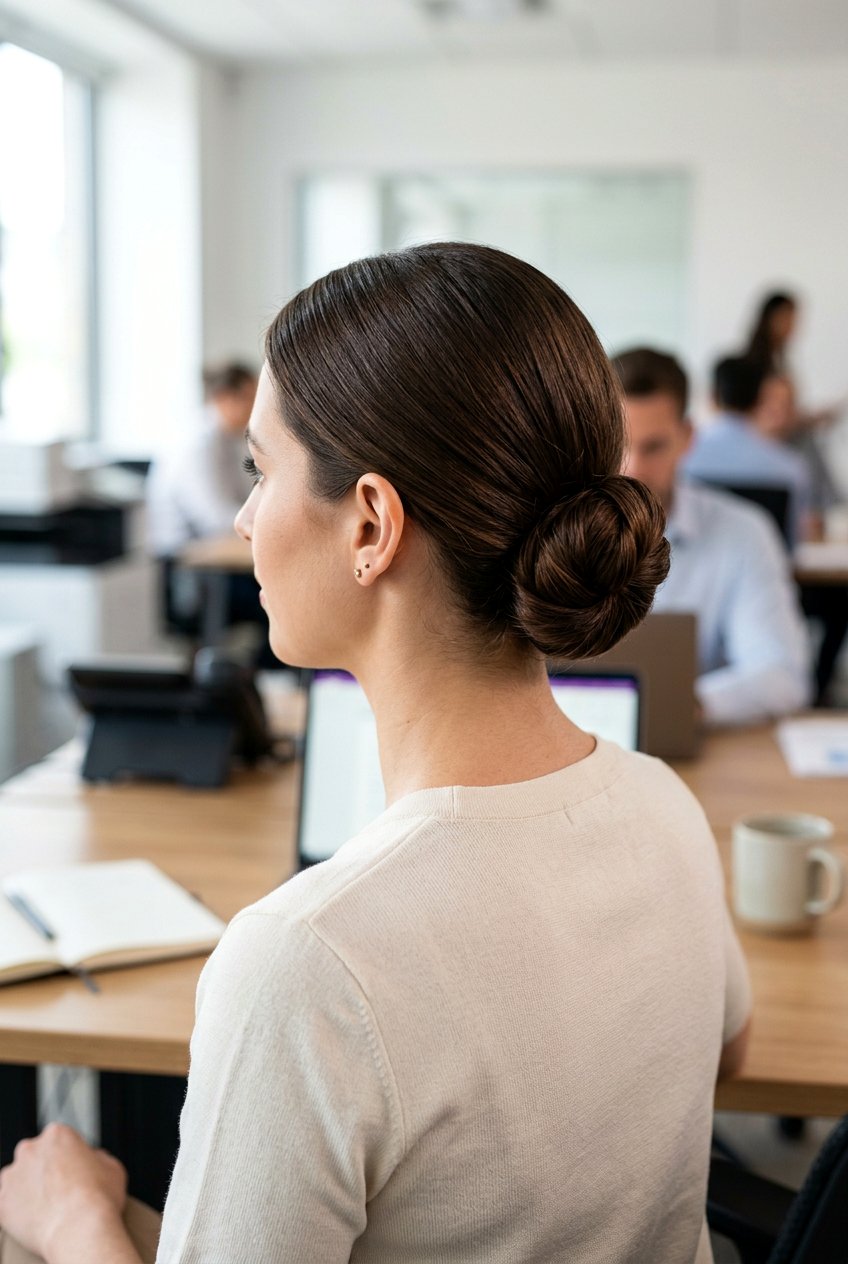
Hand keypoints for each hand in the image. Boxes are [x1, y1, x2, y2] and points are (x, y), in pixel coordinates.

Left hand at [0, 1123, 126, 1260]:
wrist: (78, 1230)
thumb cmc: (97, 1200)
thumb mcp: (113, 1167)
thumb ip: (97, 1157)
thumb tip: (92, 1161)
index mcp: (57, 1135)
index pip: (61, 1140)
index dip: (70, 1157)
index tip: (75, 1171)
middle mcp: (30, 1150)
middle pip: (36, 1156)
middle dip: (46, 1170)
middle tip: (62, 1190)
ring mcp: (13, 1176)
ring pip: (19, 1179)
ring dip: (30, 1189)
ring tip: (49, 1208)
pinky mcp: (1, 1202)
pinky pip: (7, 1203)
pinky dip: (18, 1210)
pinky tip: (36, 1218)